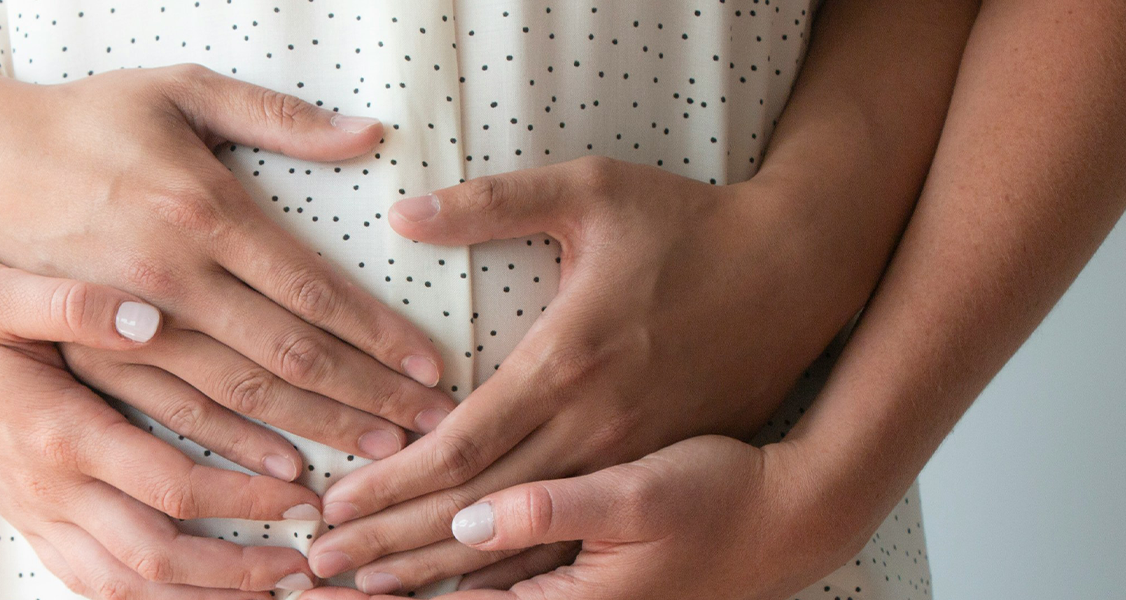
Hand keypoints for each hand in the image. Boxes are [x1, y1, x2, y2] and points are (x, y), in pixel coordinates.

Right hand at [0, 64, 457, 469]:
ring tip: (380, 460)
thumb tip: (368, 135)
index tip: (433, 368)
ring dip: (315, 433)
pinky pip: (173, 420)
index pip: (310, 291)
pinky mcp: (92, 355)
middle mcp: (168, 280)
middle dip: (367, 399)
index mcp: (199, 211)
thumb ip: (275, 116)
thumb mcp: (177, 87)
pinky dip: (232, 453)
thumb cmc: (83, 118)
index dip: (377, 335)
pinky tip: (284, 472)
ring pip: (238, 401)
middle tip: (432, 430)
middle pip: (286, 359)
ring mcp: (128, 327)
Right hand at [0, 246, 321, 595]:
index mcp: (54, 429)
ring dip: (197, 599)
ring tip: (264, 598)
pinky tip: (188, 593)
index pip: (169, 487)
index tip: (305, 492)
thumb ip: (72, 301)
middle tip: (307, 567)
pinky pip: (89, 579)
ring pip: (122, 586)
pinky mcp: (22, 514)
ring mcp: (30, 509)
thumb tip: (150, 314)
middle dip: (237, 573)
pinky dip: (145, 596)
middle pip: (155, 559)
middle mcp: (45, 485)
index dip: (243, 500)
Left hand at [302, 157, 887, 591]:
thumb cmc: (690, 224)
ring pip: (522, 536)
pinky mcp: (651, 467)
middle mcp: (594, 425)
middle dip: (393, 542)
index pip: (457, 447)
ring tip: (373, 587)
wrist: (803, 272)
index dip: (387, 483)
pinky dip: (512, 567)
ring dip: (441, 567)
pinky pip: (572, 534)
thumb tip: (402, 214)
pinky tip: (465, 584)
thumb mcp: (592, 191)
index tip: (332, 504)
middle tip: (323, 563)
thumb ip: (493, 204)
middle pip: (475, 509)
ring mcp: (628, 456)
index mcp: (566, 363)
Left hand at [302, 436, 869, 599]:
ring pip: (475, 577)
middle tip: (307, 564)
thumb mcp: (652, 476)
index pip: (455, 524)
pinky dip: (462, 575)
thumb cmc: (735, 469)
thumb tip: (463, 503)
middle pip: (453, 565)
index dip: (386, 520)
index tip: (326, 523)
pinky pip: (514, 578)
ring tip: (344, 575)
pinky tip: (421, 572)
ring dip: (410, 574)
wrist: (815, 499)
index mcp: (581, 515)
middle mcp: (576, 564)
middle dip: (379, 563)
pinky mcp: (599, 564)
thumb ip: (557, 502)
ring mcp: (587, 571)